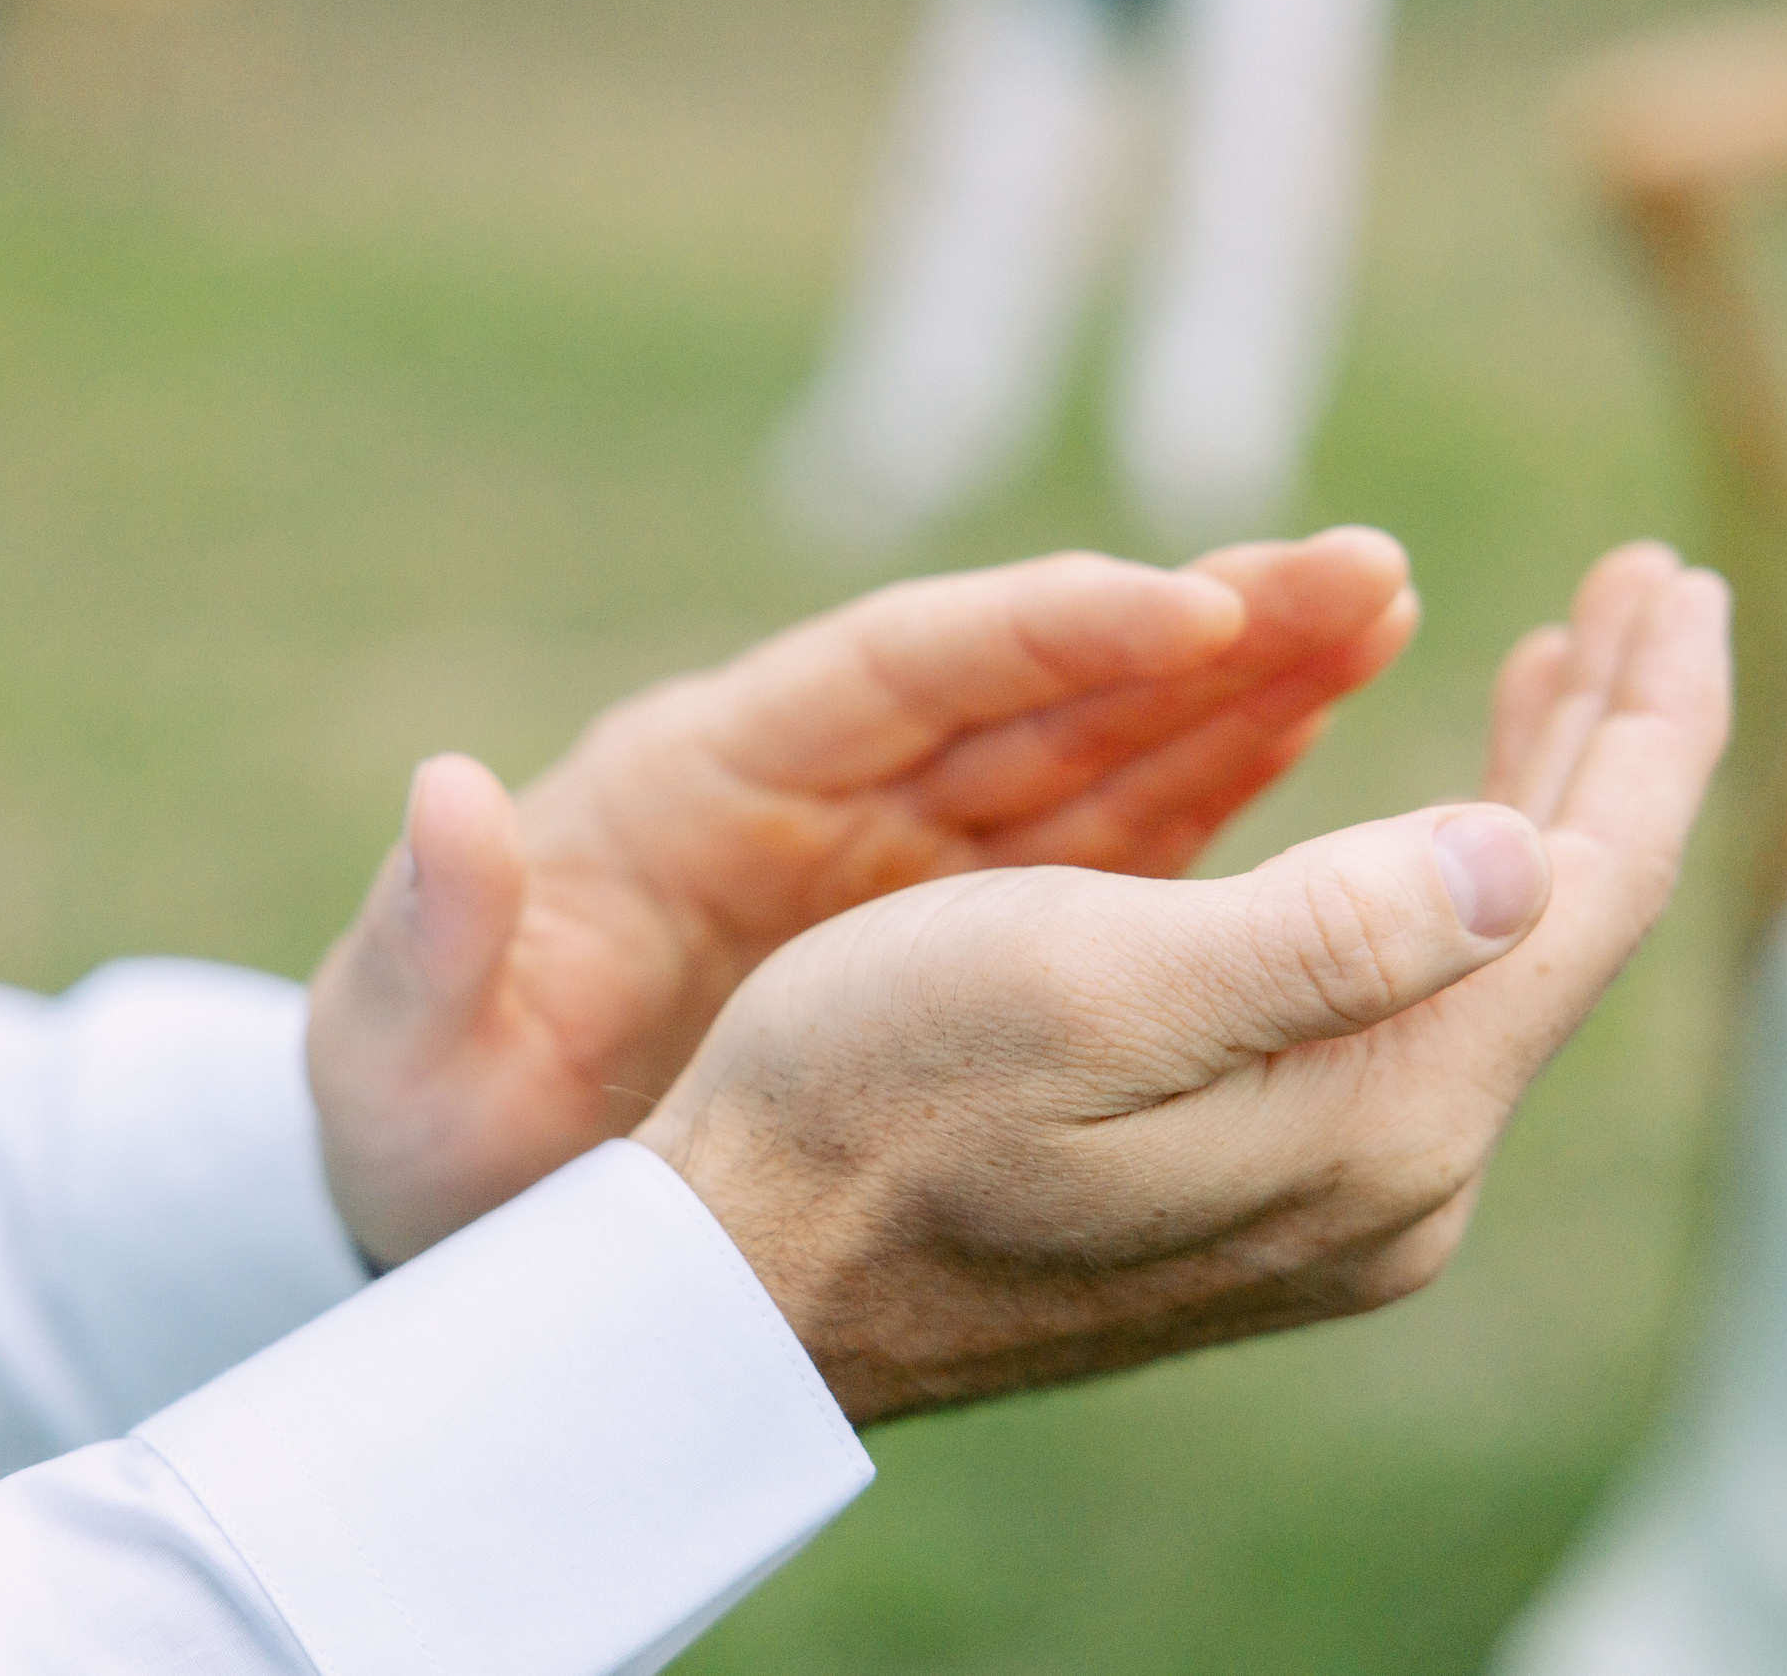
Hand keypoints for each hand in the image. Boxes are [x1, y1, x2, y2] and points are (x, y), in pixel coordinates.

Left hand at [312, 531, 1418, 1262]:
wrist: (479, 1214)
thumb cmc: (424, 1119)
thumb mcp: (401, 1045)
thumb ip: (432, 934)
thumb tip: (448, 797)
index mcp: (697, 783)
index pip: (885, 676)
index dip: (1035, 634)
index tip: (1180, 607)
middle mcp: (816, 797)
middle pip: (1025, 689)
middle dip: (1190, 630)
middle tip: (1364, 571)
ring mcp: (892, 862)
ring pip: (1090, 756)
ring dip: (1235, 690)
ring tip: (1385, 614)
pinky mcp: (943, 940)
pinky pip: (1094, 854)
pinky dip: (1204, 800)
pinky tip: (1324, 751)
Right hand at [631, 543, 1728, 1423]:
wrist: (755, 1278)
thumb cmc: (878, 1101)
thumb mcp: (1088, 987)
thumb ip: (1330, 934)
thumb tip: (1530, 859)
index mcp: (1373, 1119)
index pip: (1582, 888)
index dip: (1645, 720)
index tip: (1664, 575)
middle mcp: (1388, 1184)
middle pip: (1557, 927)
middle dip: (1607, 746)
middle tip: (1640, 594)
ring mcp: (1328, 1206)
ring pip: (1482, 967)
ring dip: (1523, 807)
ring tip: (1551, 680)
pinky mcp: (1259, 1201)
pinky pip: (1407, 1012)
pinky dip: (1434, 889)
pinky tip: (1415, 844)